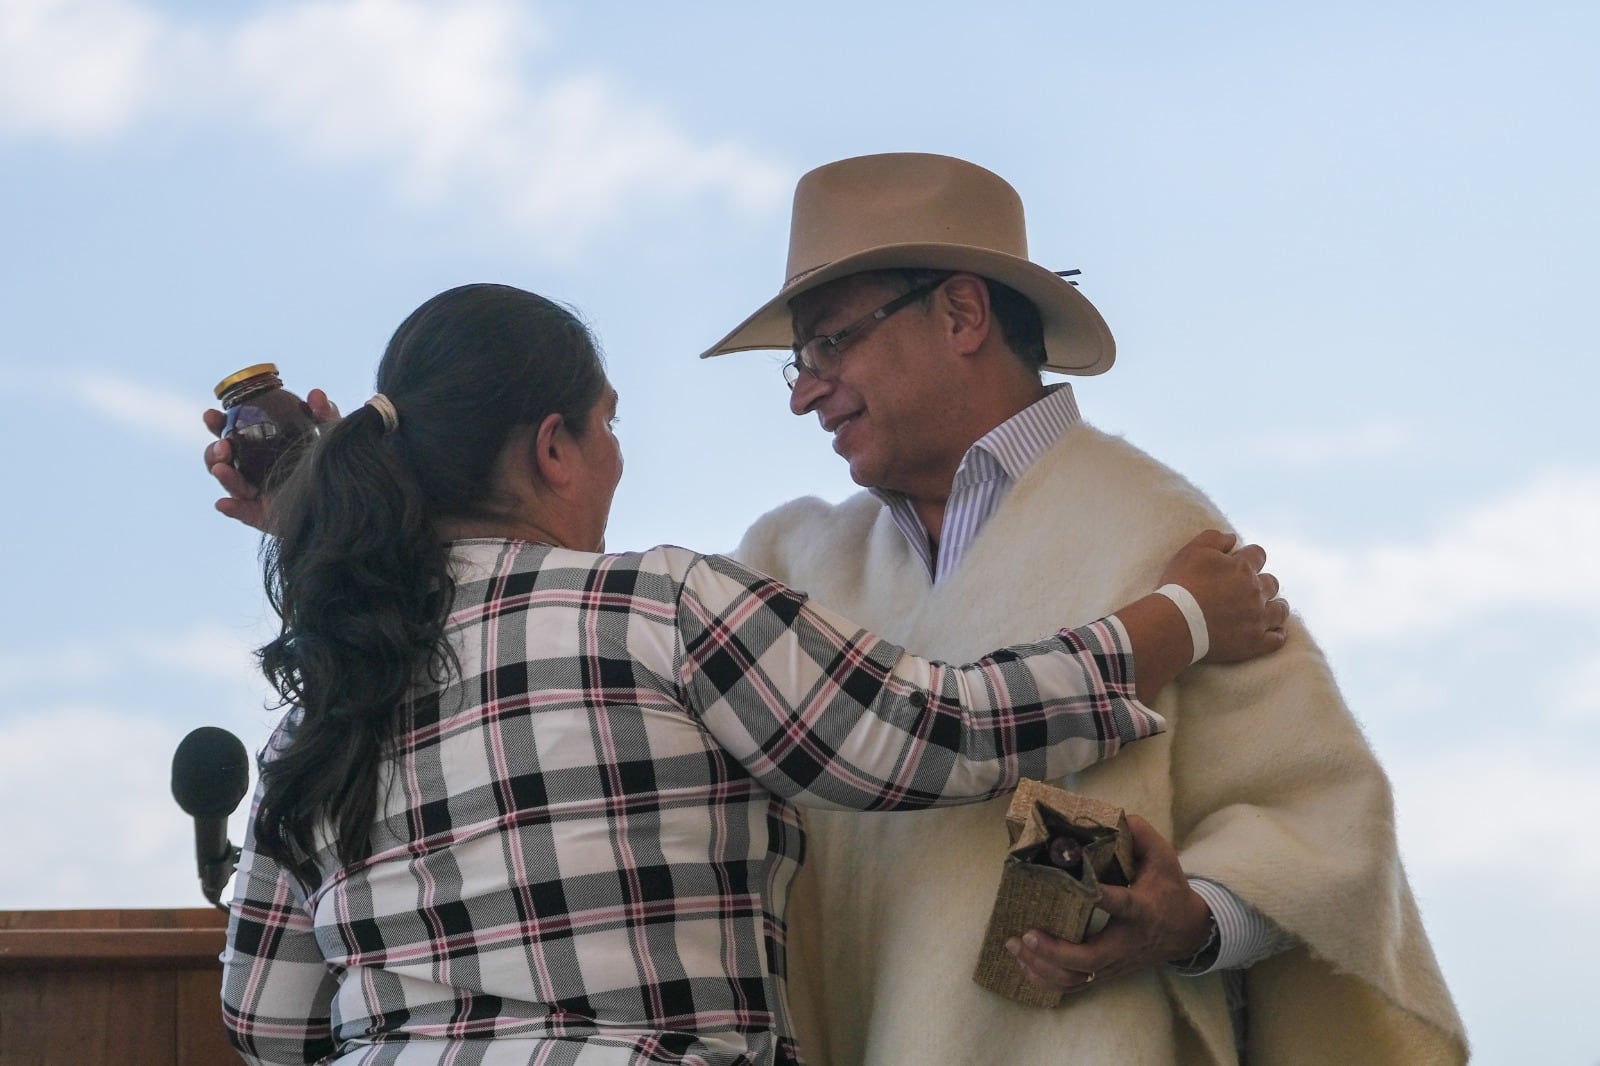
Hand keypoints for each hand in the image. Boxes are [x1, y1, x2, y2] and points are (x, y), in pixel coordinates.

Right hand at [203, 388, 339, 531]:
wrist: (352, 500)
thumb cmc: (335, 465)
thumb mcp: (330, 438)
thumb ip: (324, 416)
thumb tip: (315, 393)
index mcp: (264, 449)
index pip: (234, 434)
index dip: (218, 424)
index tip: (212, 413)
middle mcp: (256, 472)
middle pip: (224, 461)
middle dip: (214, 452)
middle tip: (222, 444)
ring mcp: (259, 496)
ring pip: (232, 486)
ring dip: (223, 475)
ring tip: (222, 468)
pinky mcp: (266, 518)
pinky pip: (245, 514)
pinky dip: (233, 509)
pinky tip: (223, 503)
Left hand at [1005, 815, 1210, 993]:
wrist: (1187, 931)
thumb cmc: (1169, 889)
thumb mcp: (1163, 858)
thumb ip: (1139, 835)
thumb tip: (1114, 816)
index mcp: (1142, 909)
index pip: (1122, 905)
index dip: (1102, 897)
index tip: (1080, 886)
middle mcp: (1126, 941)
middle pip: (1091, 957)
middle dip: (1056, 951)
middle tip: (1027, 934)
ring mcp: (1115, 962)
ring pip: (1078, 977)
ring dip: (1043, 966)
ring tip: (1014, 945)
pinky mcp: (1106, 972)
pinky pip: (1074, 985)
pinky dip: (1046, 980)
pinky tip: (1024, 965)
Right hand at [1157, 529, 1288, 663]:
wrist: (1176, 623)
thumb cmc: (1181, 585)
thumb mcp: (1191, 551)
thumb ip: (1213, 538)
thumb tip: (1232, 537)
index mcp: (1242, 568)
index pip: (1258, 554)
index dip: (1250, 557)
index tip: (1241, 562)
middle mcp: (1256, 591)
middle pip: (1271, 582)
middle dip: (1262, 582)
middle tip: (1249, 589)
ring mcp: (1258, 618)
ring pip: (1280, 610)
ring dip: (1276, 607)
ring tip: (1269, 609)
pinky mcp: (1255, 642)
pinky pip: (1276, 639)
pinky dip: (1277, 634)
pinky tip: (1273, 632)